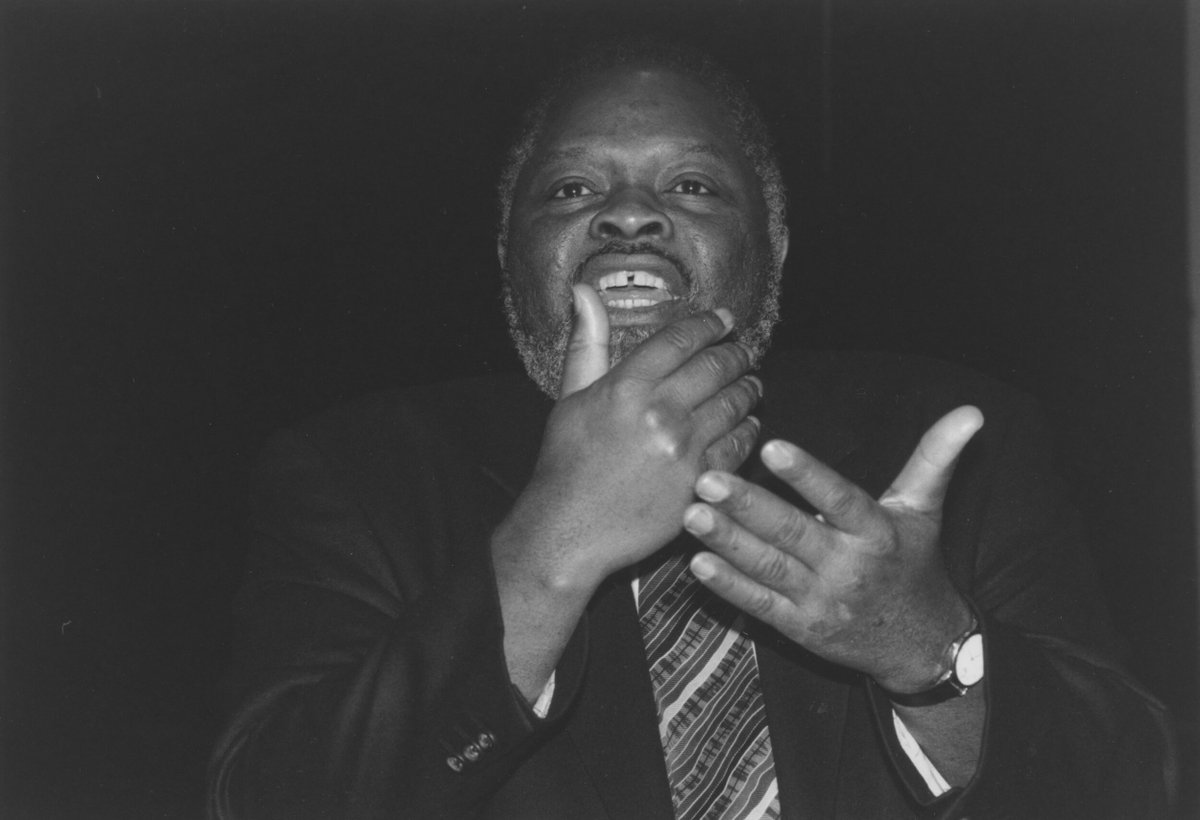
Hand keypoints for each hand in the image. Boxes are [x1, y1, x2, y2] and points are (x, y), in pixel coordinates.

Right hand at [494, 284, 762, 595]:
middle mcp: (660, 412)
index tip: (724, 319)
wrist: (569, 531)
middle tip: (743, 352)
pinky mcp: (700, 482)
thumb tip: (583, 292)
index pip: (682, 339)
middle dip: (736, 354)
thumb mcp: (570, 398)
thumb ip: (587, 344)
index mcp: (626, 386)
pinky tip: (748, 424)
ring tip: (751, 384)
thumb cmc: (566, 465)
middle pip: (716, 366)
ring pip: (735, 403)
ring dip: (748, 388)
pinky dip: (749, 430)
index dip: (710, 324)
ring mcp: (684, 448)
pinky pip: (739, 445)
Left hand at [682, 406, 983, 691]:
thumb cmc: (914, 564)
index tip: (771, 447)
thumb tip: (971, 412)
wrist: (920, 644)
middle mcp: (846, 567)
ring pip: (767, 567)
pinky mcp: (799, 627)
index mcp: (875, 532)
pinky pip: (759, 604)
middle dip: (747, 506)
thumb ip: (934, 458)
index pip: (837, 498)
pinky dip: (728, 586)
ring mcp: (820, 601)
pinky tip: (698, 562)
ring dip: (727, 541)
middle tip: (707, 479)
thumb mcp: (925, 510)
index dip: (806, 475)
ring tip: (692, 514)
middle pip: (791, 533)